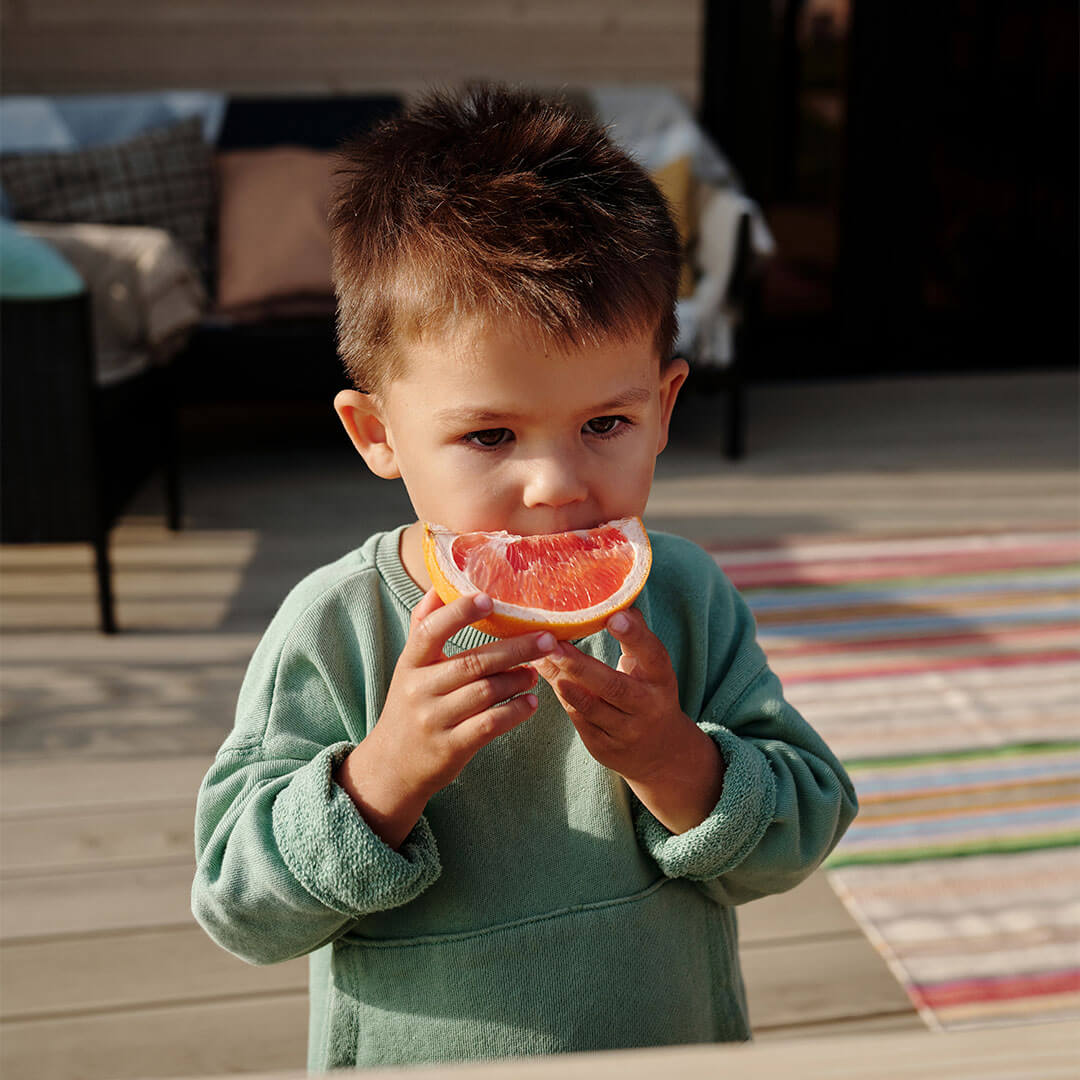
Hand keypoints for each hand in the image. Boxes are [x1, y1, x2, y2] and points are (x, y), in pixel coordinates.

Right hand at [335, 588, 560, 846]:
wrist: (391, 767)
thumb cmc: (410, 705)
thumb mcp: (409, 666)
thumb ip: (423, 625)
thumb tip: (440, 582)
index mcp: (409, 664)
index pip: (430, 630)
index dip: (458, 612)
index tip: (489, 598)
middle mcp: (418, 690)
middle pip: (472, 662)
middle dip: (514, 648)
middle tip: (546, 639)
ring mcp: (434, 720)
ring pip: (485, 692)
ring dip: (517, 679)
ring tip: (535, 673)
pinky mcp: (450, 748)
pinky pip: (489, 725)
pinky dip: (515, 712)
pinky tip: (530, 703)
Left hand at [531, 608, 724, 833]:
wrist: (661, 753)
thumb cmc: (648, 692)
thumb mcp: (650, 665)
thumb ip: (634, 634)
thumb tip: (614, 595)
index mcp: (661, 678)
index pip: (652, 653)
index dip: (634, 635)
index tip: (613, 616)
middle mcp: (648, 706)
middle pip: (614, 687)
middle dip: (581, 666)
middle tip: (553, 643)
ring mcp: (627, 731)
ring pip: (593, 708)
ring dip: (565, 684)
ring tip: (543, 660)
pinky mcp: (606, 748)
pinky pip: (580, 722)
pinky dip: (563, 700)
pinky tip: (546, 679)